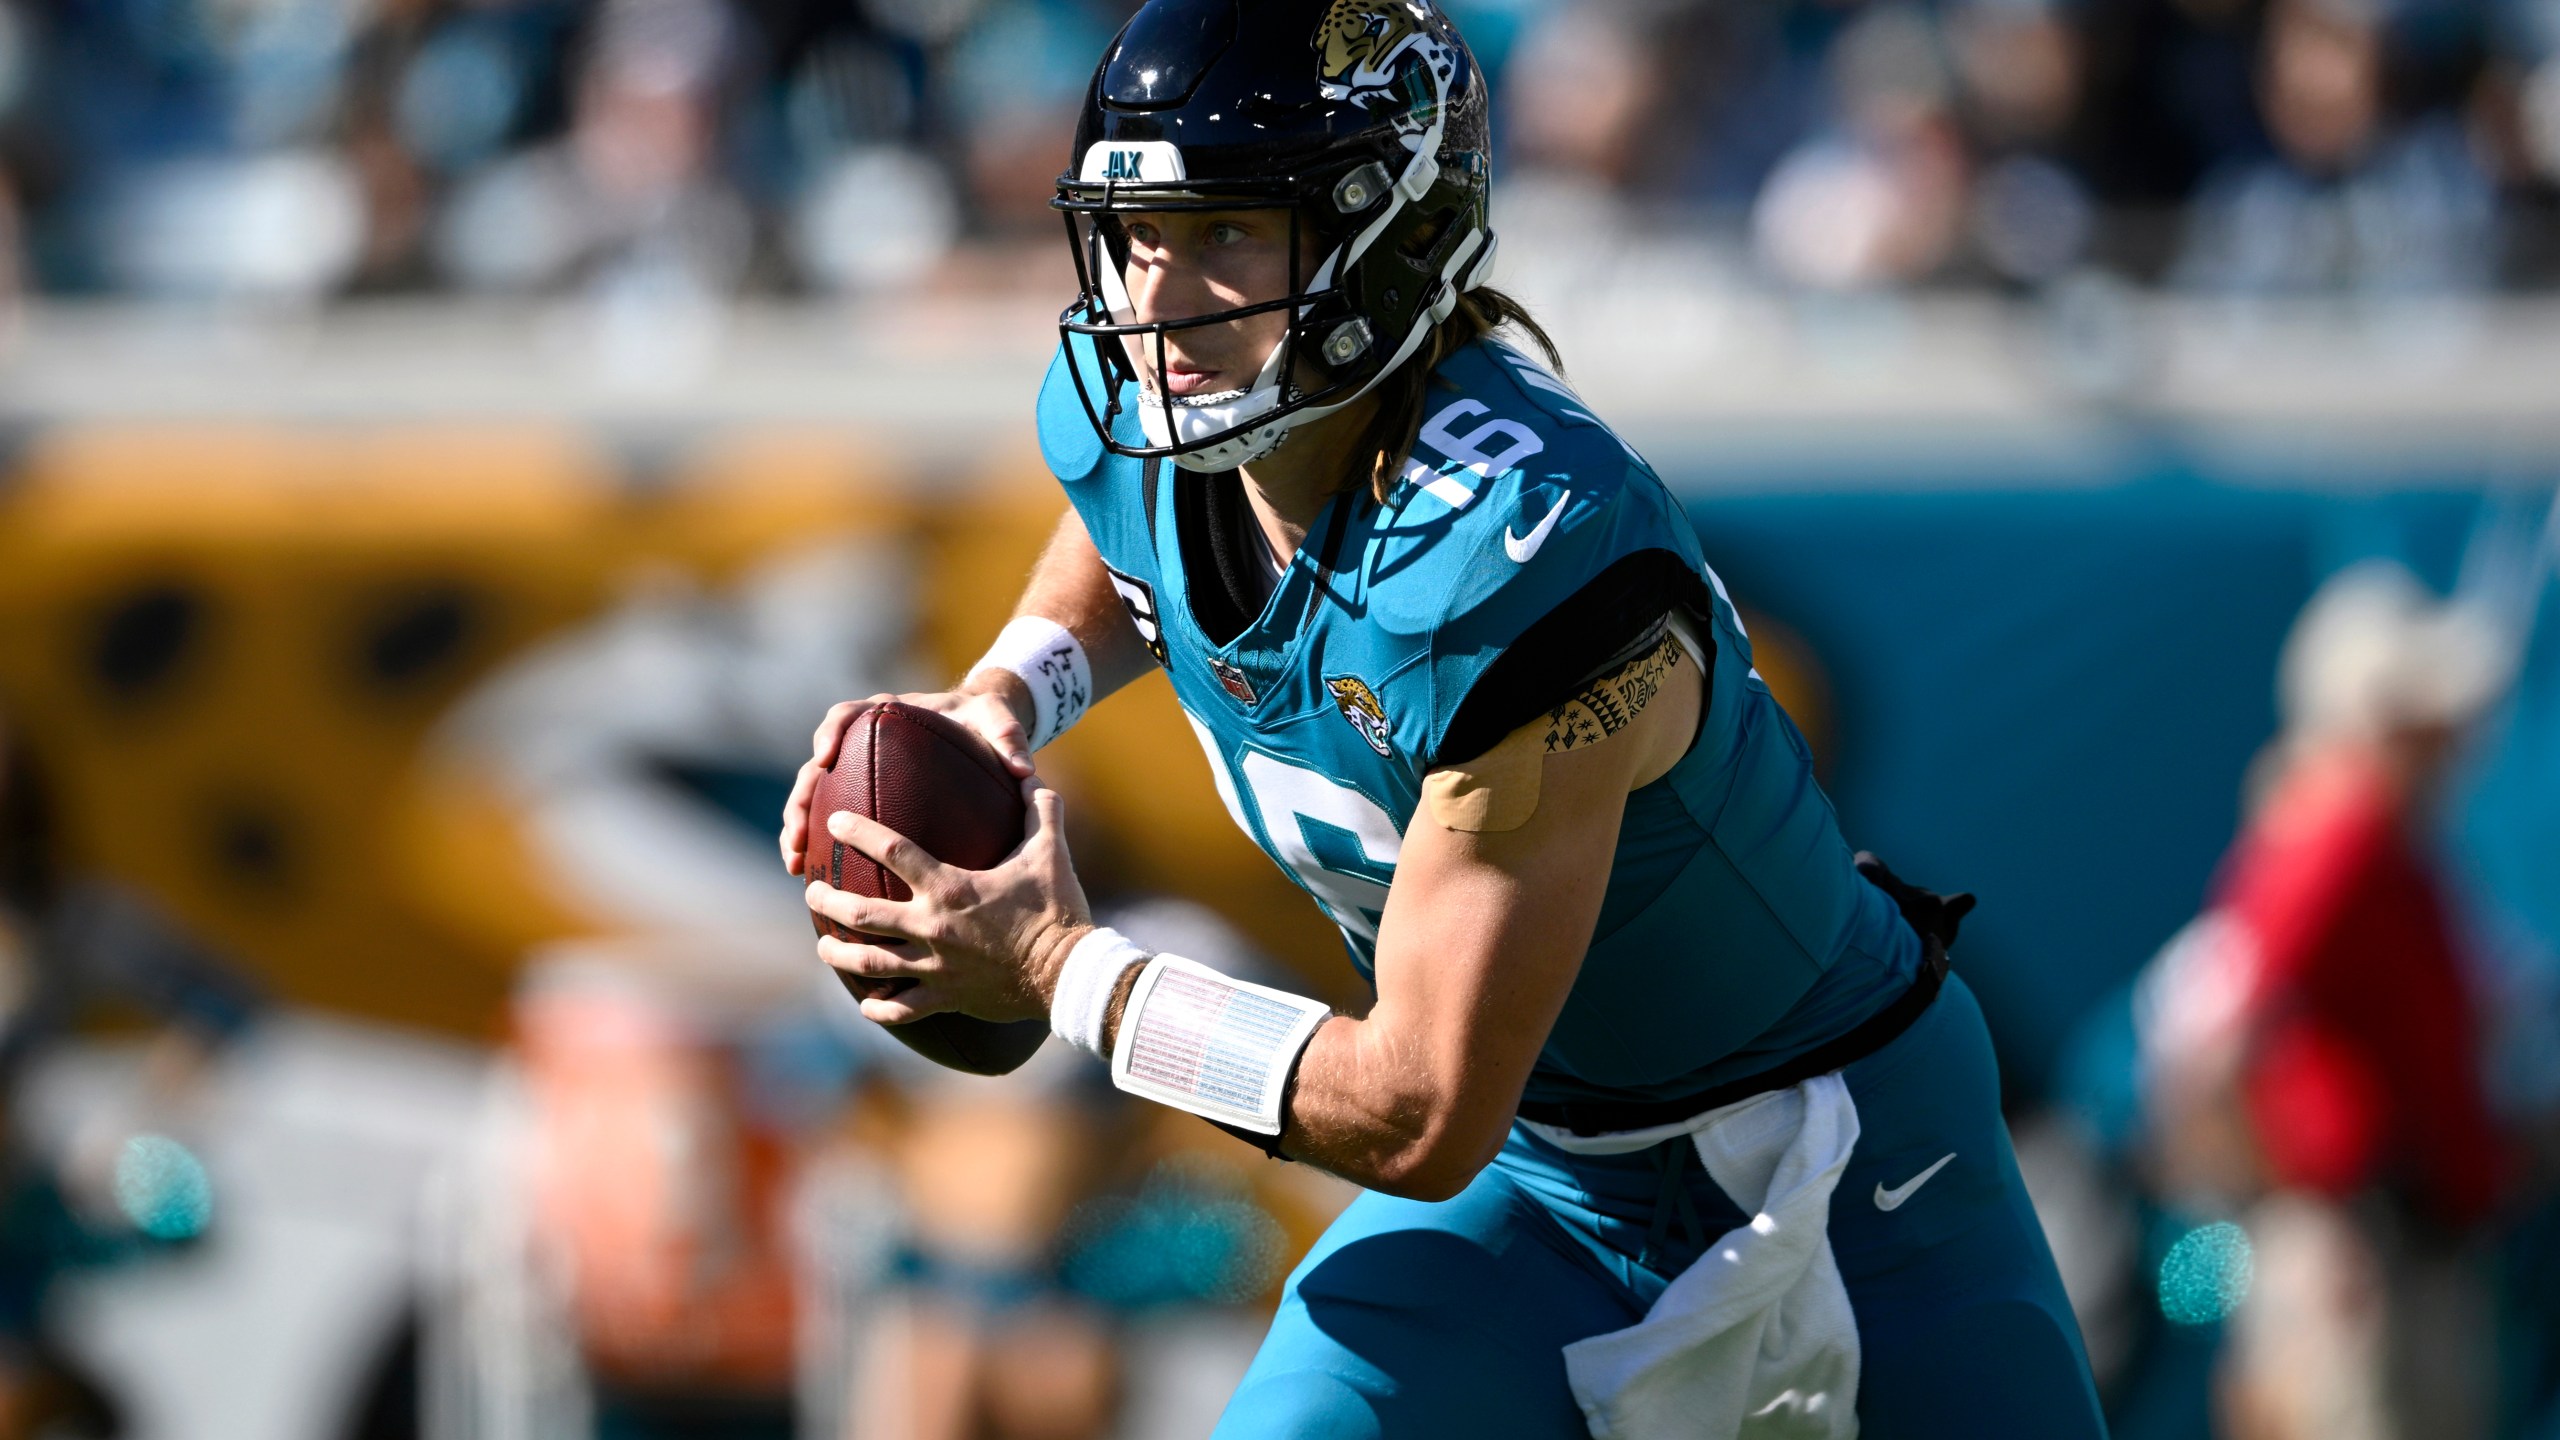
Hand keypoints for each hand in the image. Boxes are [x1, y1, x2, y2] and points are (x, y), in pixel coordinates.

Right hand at [780, 674, 1035, 876]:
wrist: (981, 730)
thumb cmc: (985, 722)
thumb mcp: (998, 723)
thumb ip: (1009, 739)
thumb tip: (1023, 768)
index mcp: (884, 714)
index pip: (845, 716)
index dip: (830, 734)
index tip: (825, 756)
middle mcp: (861, 742)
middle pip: (816, 765)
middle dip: (801, 798)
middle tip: (798, 831)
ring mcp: (856, 771)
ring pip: (814, 797)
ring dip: (800, 828)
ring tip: (796, 863)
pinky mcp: (860, 798)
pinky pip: (832, 822)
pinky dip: (821, 846)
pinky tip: (817, 876)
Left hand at [803, 776, 1093, 1025]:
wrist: (1069, 974)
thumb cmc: (1057, 910)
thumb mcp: (1050, 853)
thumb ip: (1038, 811)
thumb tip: (1033, 777)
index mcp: (950, 888)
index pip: (893, 850)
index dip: (859, 832)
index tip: (834, 821)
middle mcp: (932, 927)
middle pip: (860, 913)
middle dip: (826, 901)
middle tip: (811, 892)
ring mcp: (934, 967)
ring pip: (868, 963)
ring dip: (839, 954)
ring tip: (824, 946)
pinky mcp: (945, 998)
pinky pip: (900, 1009)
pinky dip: (878, 1007)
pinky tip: (865, 1003)